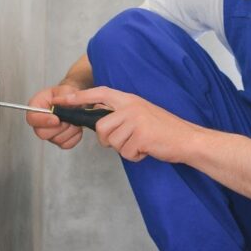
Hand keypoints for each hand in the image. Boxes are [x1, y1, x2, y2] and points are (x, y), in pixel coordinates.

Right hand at [26, 83, 84, 149]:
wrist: (73, 101)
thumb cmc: (65, 95)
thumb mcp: (65, 89)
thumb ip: (63, 94)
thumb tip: (59, 103)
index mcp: (36, 107)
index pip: (32, 118)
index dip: (43, 121)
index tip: (56, 119)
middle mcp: (40, 123)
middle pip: (42, 134)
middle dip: (59, 127)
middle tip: (68, 118)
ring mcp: (49, 134)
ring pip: (57, 140)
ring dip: (69, 130)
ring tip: (74, 119)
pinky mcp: (59, 141)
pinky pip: (66, 144)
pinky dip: (75, 136)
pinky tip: (76, 126)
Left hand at [53, 87, 201, 162]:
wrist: (187, 139)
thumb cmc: (164, 130)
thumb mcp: (142, 113)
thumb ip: (122, 114)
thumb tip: (101, 122)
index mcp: (130, 99)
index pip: (100, 93)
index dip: (80, 96)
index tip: (62, 99)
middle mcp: (131, 107)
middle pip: (101, 127)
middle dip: (109, 140)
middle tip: (127, 141)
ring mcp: (136, 121)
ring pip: (112, 142)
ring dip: (125, 149)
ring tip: (142, 144)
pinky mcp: (140, 136)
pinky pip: (125, 153)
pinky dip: (135, 156)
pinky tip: (148, 149)